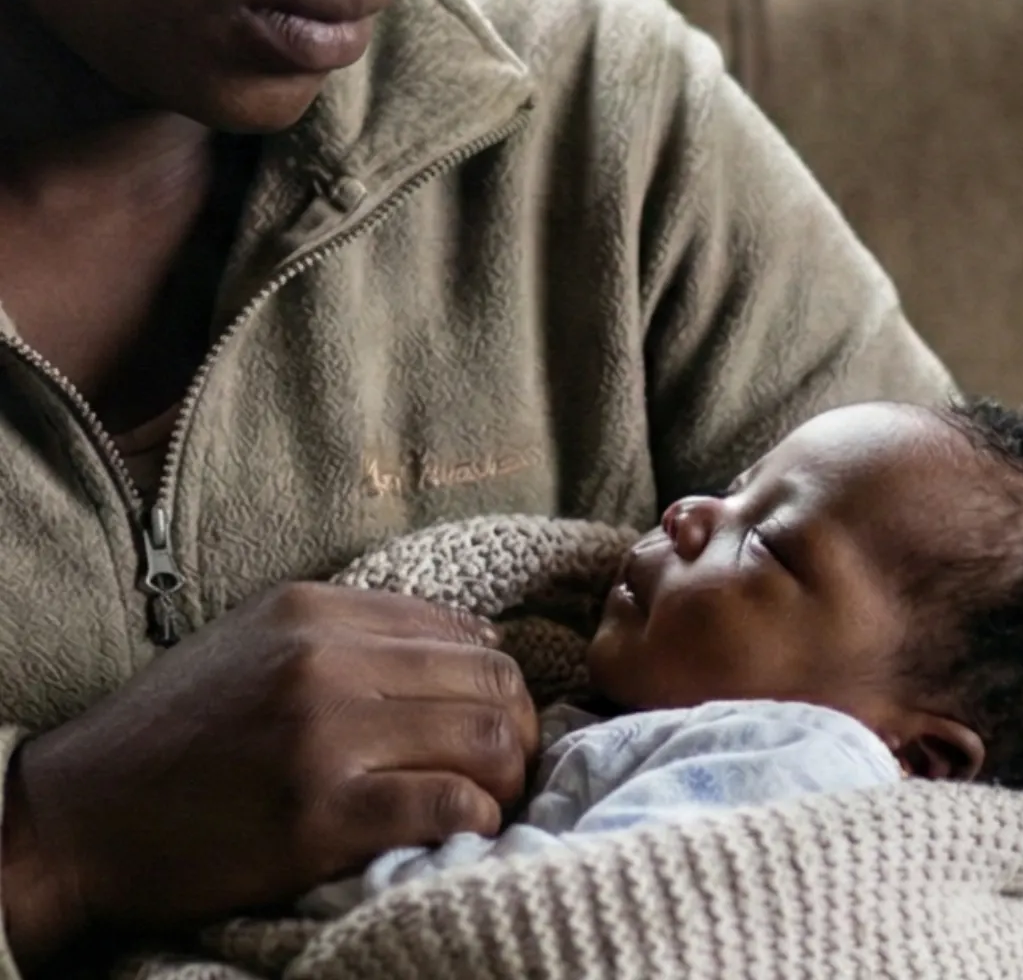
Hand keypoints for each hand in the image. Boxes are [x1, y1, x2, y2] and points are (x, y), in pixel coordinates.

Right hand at [1, 583, 538, 968]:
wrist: (85, 812)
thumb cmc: (177, 729)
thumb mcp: (260, 641)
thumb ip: (357, 630)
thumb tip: (474, 640)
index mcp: (315, 609)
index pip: (461, 628)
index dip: (497, 678)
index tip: (494, 717)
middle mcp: (326, 660)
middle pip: (489, 680)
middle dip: (519, 727)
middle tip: (510, 767)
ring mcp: (324, 736)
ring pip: (485, 737)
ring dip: (506, 776)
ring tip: (490, 801)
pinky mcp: (319, 815)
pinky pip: (445, 805)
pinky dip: (474, 821)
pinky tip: (462, 832)